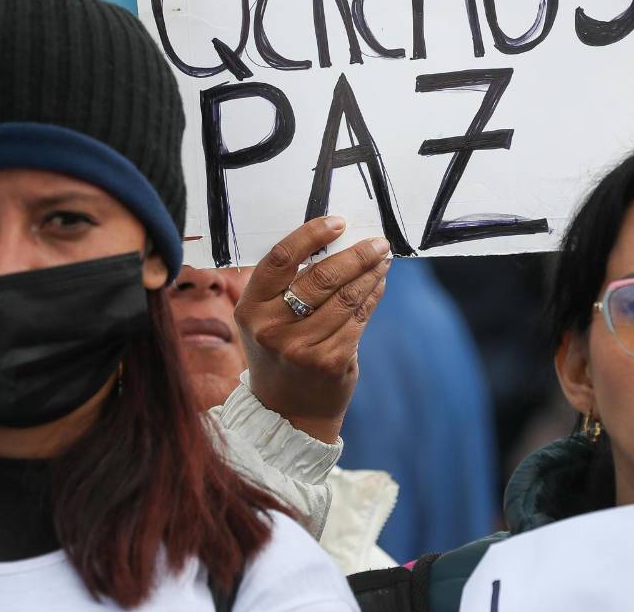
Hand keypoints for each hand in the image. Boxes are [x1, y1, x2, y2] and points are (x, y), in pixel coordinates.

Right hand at [234, 216, 389, 442]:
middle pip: (320, 277)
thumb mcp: (266, 318)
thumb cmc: (280, 350)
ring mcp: (301, 348)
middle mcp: (271, 328)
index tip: (338, 222)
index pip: (280, 259)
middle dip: (355, 254)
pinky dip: (373, 295)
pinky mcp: (330, 361)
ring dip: (370, 273)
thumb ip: (288, 284)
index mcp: (250, 308)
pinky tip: (379, 283)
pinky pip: (359, 318)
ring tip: (382, 259)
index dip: (310, 235)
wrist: (288, 410)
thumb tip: (336, 239)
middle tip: (376, 242)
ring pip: (346, 297)